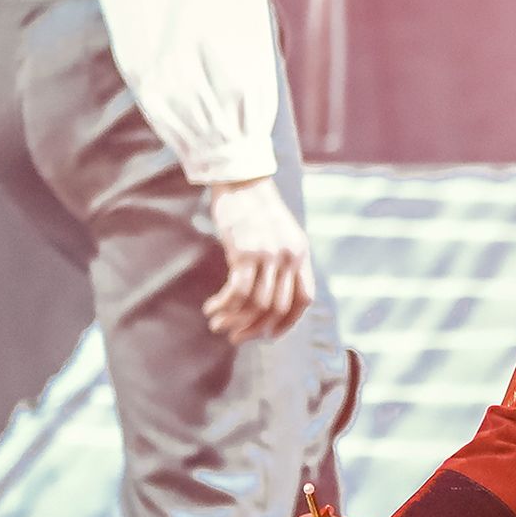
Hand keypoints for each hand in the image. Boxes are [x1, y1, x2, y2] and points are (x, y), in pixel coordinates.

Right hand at [203, 178, 314, 343]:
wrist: (241, 180)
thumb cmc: (255, 207)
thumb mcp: (280, 233)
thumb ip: (282, 260)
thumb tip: (271, 293)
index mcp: (301, 254)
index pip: (304, 299)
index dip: (289, 322)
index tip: (269, 334)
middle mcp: (289, 257)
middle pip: (277, 307)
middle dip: (255, 328)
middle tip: (235, 337)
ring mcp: (268, 256)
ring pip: (255, 304)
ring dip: (234, 320)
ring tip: (217, 324)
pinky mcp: (244, 253)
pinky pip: (237, 292)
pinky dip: (224, 306)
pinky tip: (211, 309)